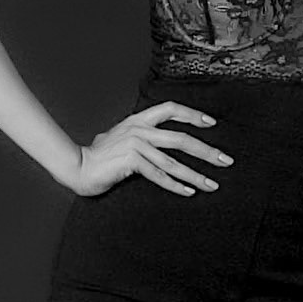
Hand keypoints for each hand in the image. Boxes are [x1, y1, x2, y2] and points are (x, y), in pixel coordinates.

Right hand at [56, 102, 233, 197]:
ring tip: (213, 184)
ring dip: (196, 174)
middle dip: (207, 150)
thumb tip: (159, 143)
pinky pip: (158, 175)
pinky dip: (175, 185)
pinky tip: (189, 192)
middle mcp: (139, 130)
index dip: (192, 114)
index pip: (170, 109)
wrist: (76, 166)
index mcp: (138, 120)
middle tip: (226, 161)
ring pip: (173, 161)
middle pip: (181, 138)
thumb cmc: (100, 156)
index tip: (212, 123)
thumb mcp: (122, 138)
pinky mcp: (130, 161)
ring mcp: (134, 145)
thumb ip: (140, 137)